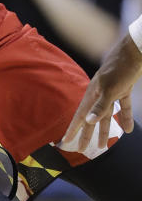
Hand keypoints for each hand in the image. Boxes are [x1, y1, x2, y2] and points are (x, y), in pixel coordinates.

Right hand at [61, 35, 141, 152]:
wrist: (135, 52)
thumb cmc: (121, 69)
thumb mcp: (111, 89)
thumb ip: (100, 107)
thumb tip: (89, 122)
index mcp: (92, 95)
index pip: (80, 116)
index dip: (73, 129)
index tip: (66, 141)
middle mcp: (99, 95)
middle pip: (92, 119)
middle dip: (87, 134)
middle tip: (81, 149)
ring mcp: (111, 92)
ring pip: (106, 116)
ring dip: (105, 130)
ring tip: (103, 145)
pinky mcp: (123, 90)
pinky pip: (122, 107)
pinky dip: (124, 117)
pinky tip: (127, 129)